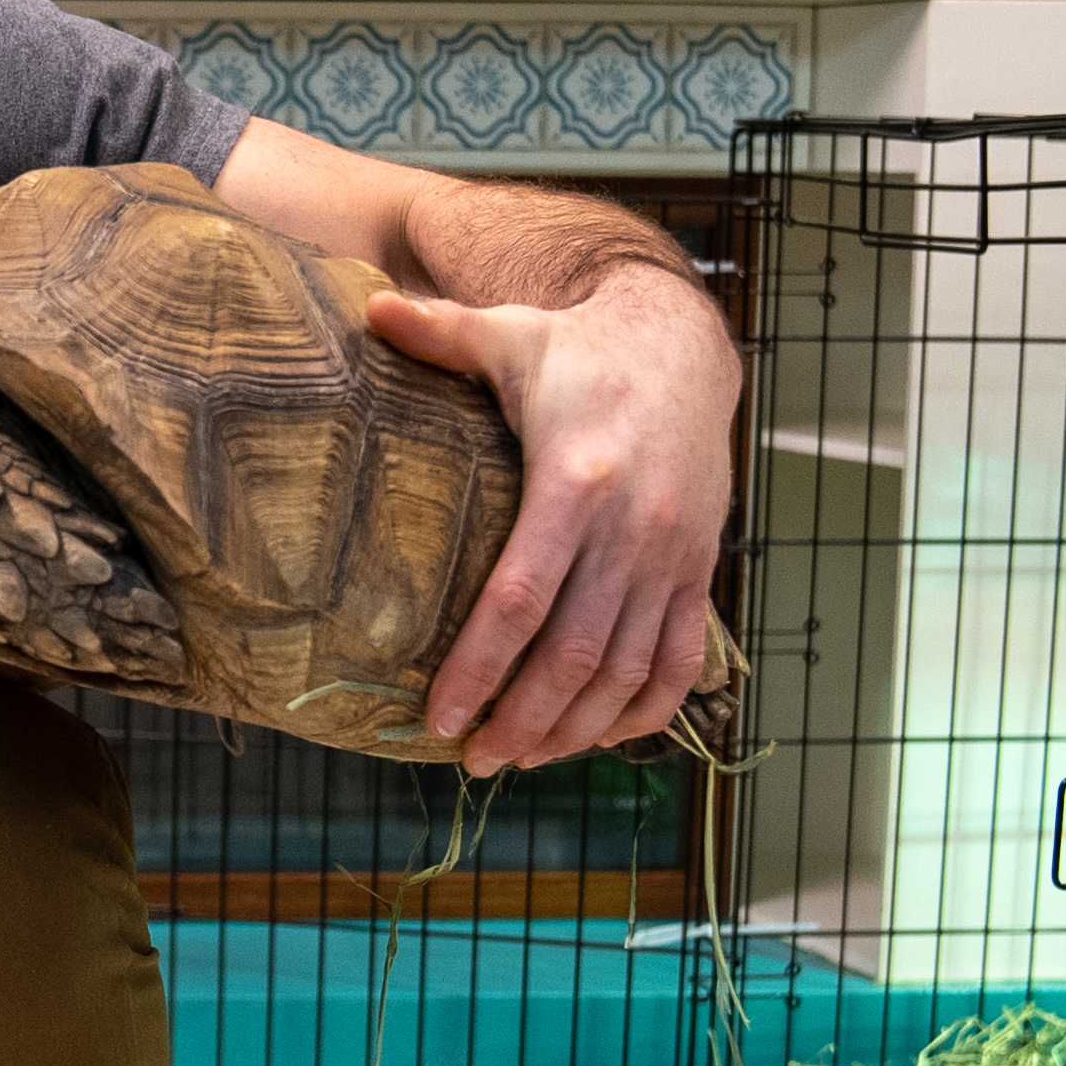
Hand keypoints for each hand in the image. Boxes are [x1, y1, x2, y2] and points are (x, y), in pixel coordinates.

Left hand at [370, 271, 736, 775]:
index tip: (439, 718)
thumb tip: (367, 305)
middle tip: (475, 760)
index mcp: (574, 479)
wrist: (686, 342)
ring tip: (524, 759)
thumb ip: (438, 331)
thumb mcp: (508, 333)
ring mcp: (673, 554)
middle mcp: (632, 527)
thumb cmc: (579, 349)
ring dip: (578, 728)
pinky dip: (648, 709)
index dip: (479, 668)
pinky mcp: (699, 567)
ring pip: (629, 669)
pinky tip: (603, 737)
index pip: (520, 599)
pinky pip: (681, 659)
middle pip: (575, 654)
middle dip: (524, 720)